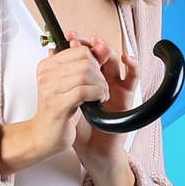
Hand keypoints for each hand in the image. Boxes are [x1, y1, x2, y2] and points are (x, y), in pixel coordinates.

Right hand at [0, 40, 108, 172]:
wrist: (45, 136)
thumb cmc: (59, 111)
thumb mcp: (73, 83)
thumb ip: (88, 64)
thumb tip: (104, 47)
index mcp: (47, 65)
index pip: (80, 50)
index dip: (95, 61)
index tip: (97, 73)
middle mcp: (46, 74)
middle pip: (85, 62)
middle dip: (100, 75)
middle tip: (101, 87)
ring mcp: (50, 89)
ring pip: (86, 75)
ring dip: (101, 86)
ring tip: (100, 94)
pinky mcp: (57, 104)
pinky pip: (84, 91)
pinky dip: (97, 94)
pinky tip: (97, 101)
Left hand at [69, 31, 139, 167]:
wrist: (91, 150)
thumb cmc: (79, 127)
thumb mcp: (65, 100)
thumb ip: (60, 79)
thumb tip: (51, 54)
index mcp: (87, 79)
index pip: (84, 55)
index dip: (78, 44)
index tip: (68, 36)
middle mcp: (102, 79)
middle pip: (99, 54)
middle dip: (90, 44)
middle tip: (80, 40)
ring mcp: (115, 86)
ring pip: (115, 61)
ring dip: (107, 51)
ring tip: (100, 45)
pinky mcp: (126, 96)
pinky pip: (133, 78)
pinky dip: (133, 66)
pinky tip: (126, 58)